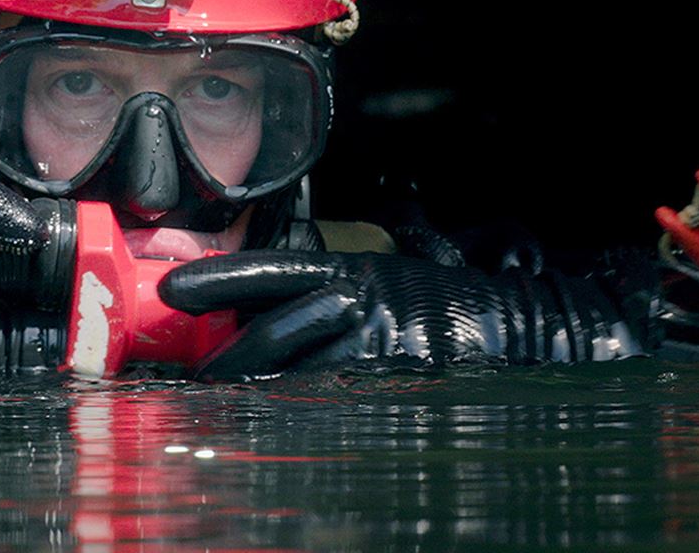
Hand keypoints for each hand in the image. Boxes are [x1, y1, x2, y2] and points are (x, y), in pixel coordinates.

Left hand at [159, 249, 647, 380]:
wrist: (524, 331)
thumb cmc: (452, 303)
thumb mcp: (393, 271)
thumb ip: (342, 276)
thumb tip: (279, 292)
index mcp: (354, 269)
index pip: (274, 269)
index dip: (221, 278)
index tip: (174, 289)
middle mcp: (356, 307)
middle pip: (269, 335)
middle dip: (223, 360)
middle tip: (186, 378)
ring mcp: (371, 352)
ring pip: (289, 377)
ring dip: (246, 395)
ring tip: (210, 411)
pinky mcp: (386, 388)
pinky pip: (323, 408)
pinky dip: (288, 419)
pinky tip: (261, 430)